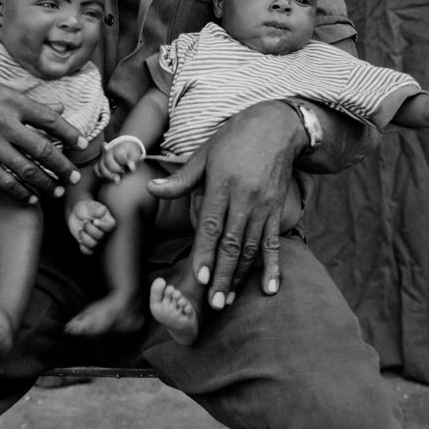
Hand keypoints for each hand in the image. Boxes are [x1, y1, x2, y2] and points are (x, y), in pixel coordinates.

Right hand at [0, 75, 88, 203]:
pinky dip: (20, 192)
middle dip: (63, 166)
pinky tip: (30, 198)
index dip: (70, 133)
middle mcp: (4, 122)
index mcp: (12, 101)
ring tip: (56, 191)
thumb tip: (59, 108)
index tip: (82, 144)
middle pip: (43, 149)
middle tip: (74, 177)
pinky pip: (4, 181)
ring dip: (46, 183)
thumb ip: (28, 102)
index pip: (50, 119)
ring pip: (27, 169)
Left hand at [67, 198, 116, 254]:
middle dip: (89, 229)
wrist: (76, 213)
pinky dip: (83, 247)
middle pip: (100, 236)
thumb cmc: (85, 207)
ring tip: (80, 228)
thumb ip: (94, 209)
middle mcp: (103, 231)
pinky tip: (80, 239)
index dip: (103, 226)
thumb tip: (102, 210)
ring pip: (93, 244)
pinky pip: (88, 252)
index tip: (94, 221)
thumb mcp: (88, 205)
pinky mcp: (89, 244)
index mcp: (107, 220)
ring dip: (84, 237)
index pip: (111, 226)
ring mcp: (96, 238)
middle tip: (84, 221)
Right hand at [94, 139, 143, 181]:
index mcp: (118, 149)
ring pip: (101, 167)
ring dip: (108, 175)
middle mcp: (109, 153)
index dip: (126, 162)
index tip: (133, 168)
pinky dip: (101, 175)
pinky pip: (96, 170)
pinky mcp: (100, 163)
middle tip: (123, 172)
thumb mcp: (135, 153)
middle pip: (108, 161)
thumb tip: (131, 167)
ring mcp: (103, 158)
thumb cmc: (130, 152)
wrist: (124, 147)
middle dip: (116, 169)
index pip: (120, 155)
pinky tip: (108, 179)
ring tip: (117, 180)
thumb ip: (134, 160)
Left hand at [146, 101, 304, 306]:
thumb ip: (181, 179)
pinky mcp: (277, 209)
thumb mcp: (204, 153)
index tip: (199, 277)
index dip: (205, 252)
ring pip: (252, 247)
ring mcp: (264, 205)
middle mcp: (246, 197)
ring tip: (230, 298)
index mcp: (223, 183)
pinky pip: (274, 242)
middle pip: (233, 242)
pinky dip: (273, 266)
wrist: (276, 126)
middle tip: (214, 302)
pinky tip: (271, 288)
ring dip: (241, 275)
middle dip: (222, 274)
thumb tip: (151, 188)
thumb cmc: (234, 138)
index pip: (212, 224)